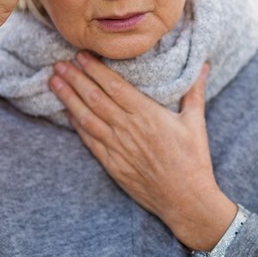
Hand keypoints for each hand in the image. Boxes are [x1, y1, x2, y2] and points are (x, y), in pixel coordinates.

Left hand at [49, 52, 236, 250]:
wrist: (186, 200)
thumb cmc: (193, 161)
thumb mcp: (196, 123)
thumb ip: (194, 92)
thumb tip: (203, 65)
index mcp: (148, 115)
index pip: (114, 86)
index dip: (95, 69)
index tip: (81, 55)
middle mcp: (128, 129)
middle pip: (95, 98)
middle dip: (75, 79)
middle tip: (59, 63)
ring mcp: (118, 148)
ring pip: (87, 118)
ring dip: (68, 98)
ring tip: (54, 81)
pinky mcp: (112, 165)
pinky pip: (89, 140)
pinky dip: (76, 125)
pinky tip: (67, 112)